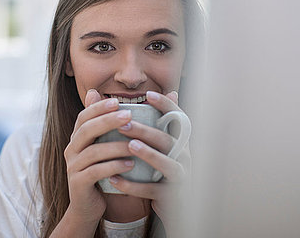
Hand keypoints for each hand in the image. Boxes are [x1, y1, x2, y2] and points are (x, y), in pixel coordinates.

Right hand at [62, 89, 135, 226]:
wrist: (87, 207)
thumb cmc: (101, 173)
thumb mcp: (102, 148)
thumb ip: (105, 127)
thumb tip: (103, 95)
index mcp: (76, 138)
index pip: (84, 117)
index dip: (98, 108)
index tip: (117, 101)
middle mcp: (71, 150)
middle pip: (87, 130)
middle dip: (108, 121)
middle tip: (128, 115)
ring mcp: (72, 167)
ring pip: (93, 151)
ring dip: (116, 146)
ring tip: (135, 144)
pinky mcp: (78, 183)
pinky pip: (96, 172)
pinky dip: (114, 167)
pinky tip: (130, 165)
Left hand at [108, 91, 190, 231]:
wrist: (170, 205)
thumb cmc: (157, 168)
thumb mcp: (153, 146)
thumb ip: (142, 123)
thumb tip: (130, 97)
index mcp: (179, 140)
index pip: (178, 117)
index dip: (166, 105)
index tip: (149, 95)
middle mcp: (184, 155)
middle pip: (168, 139)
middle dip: (146, 130)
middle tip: (123, 124)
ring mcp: (181, 175)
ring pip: (167, 163)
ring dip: (149, 154)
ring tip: (129, 146)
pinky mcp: (172, 196)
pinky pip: (154, 190)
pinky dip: (134, 185)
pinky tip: (115, 179)